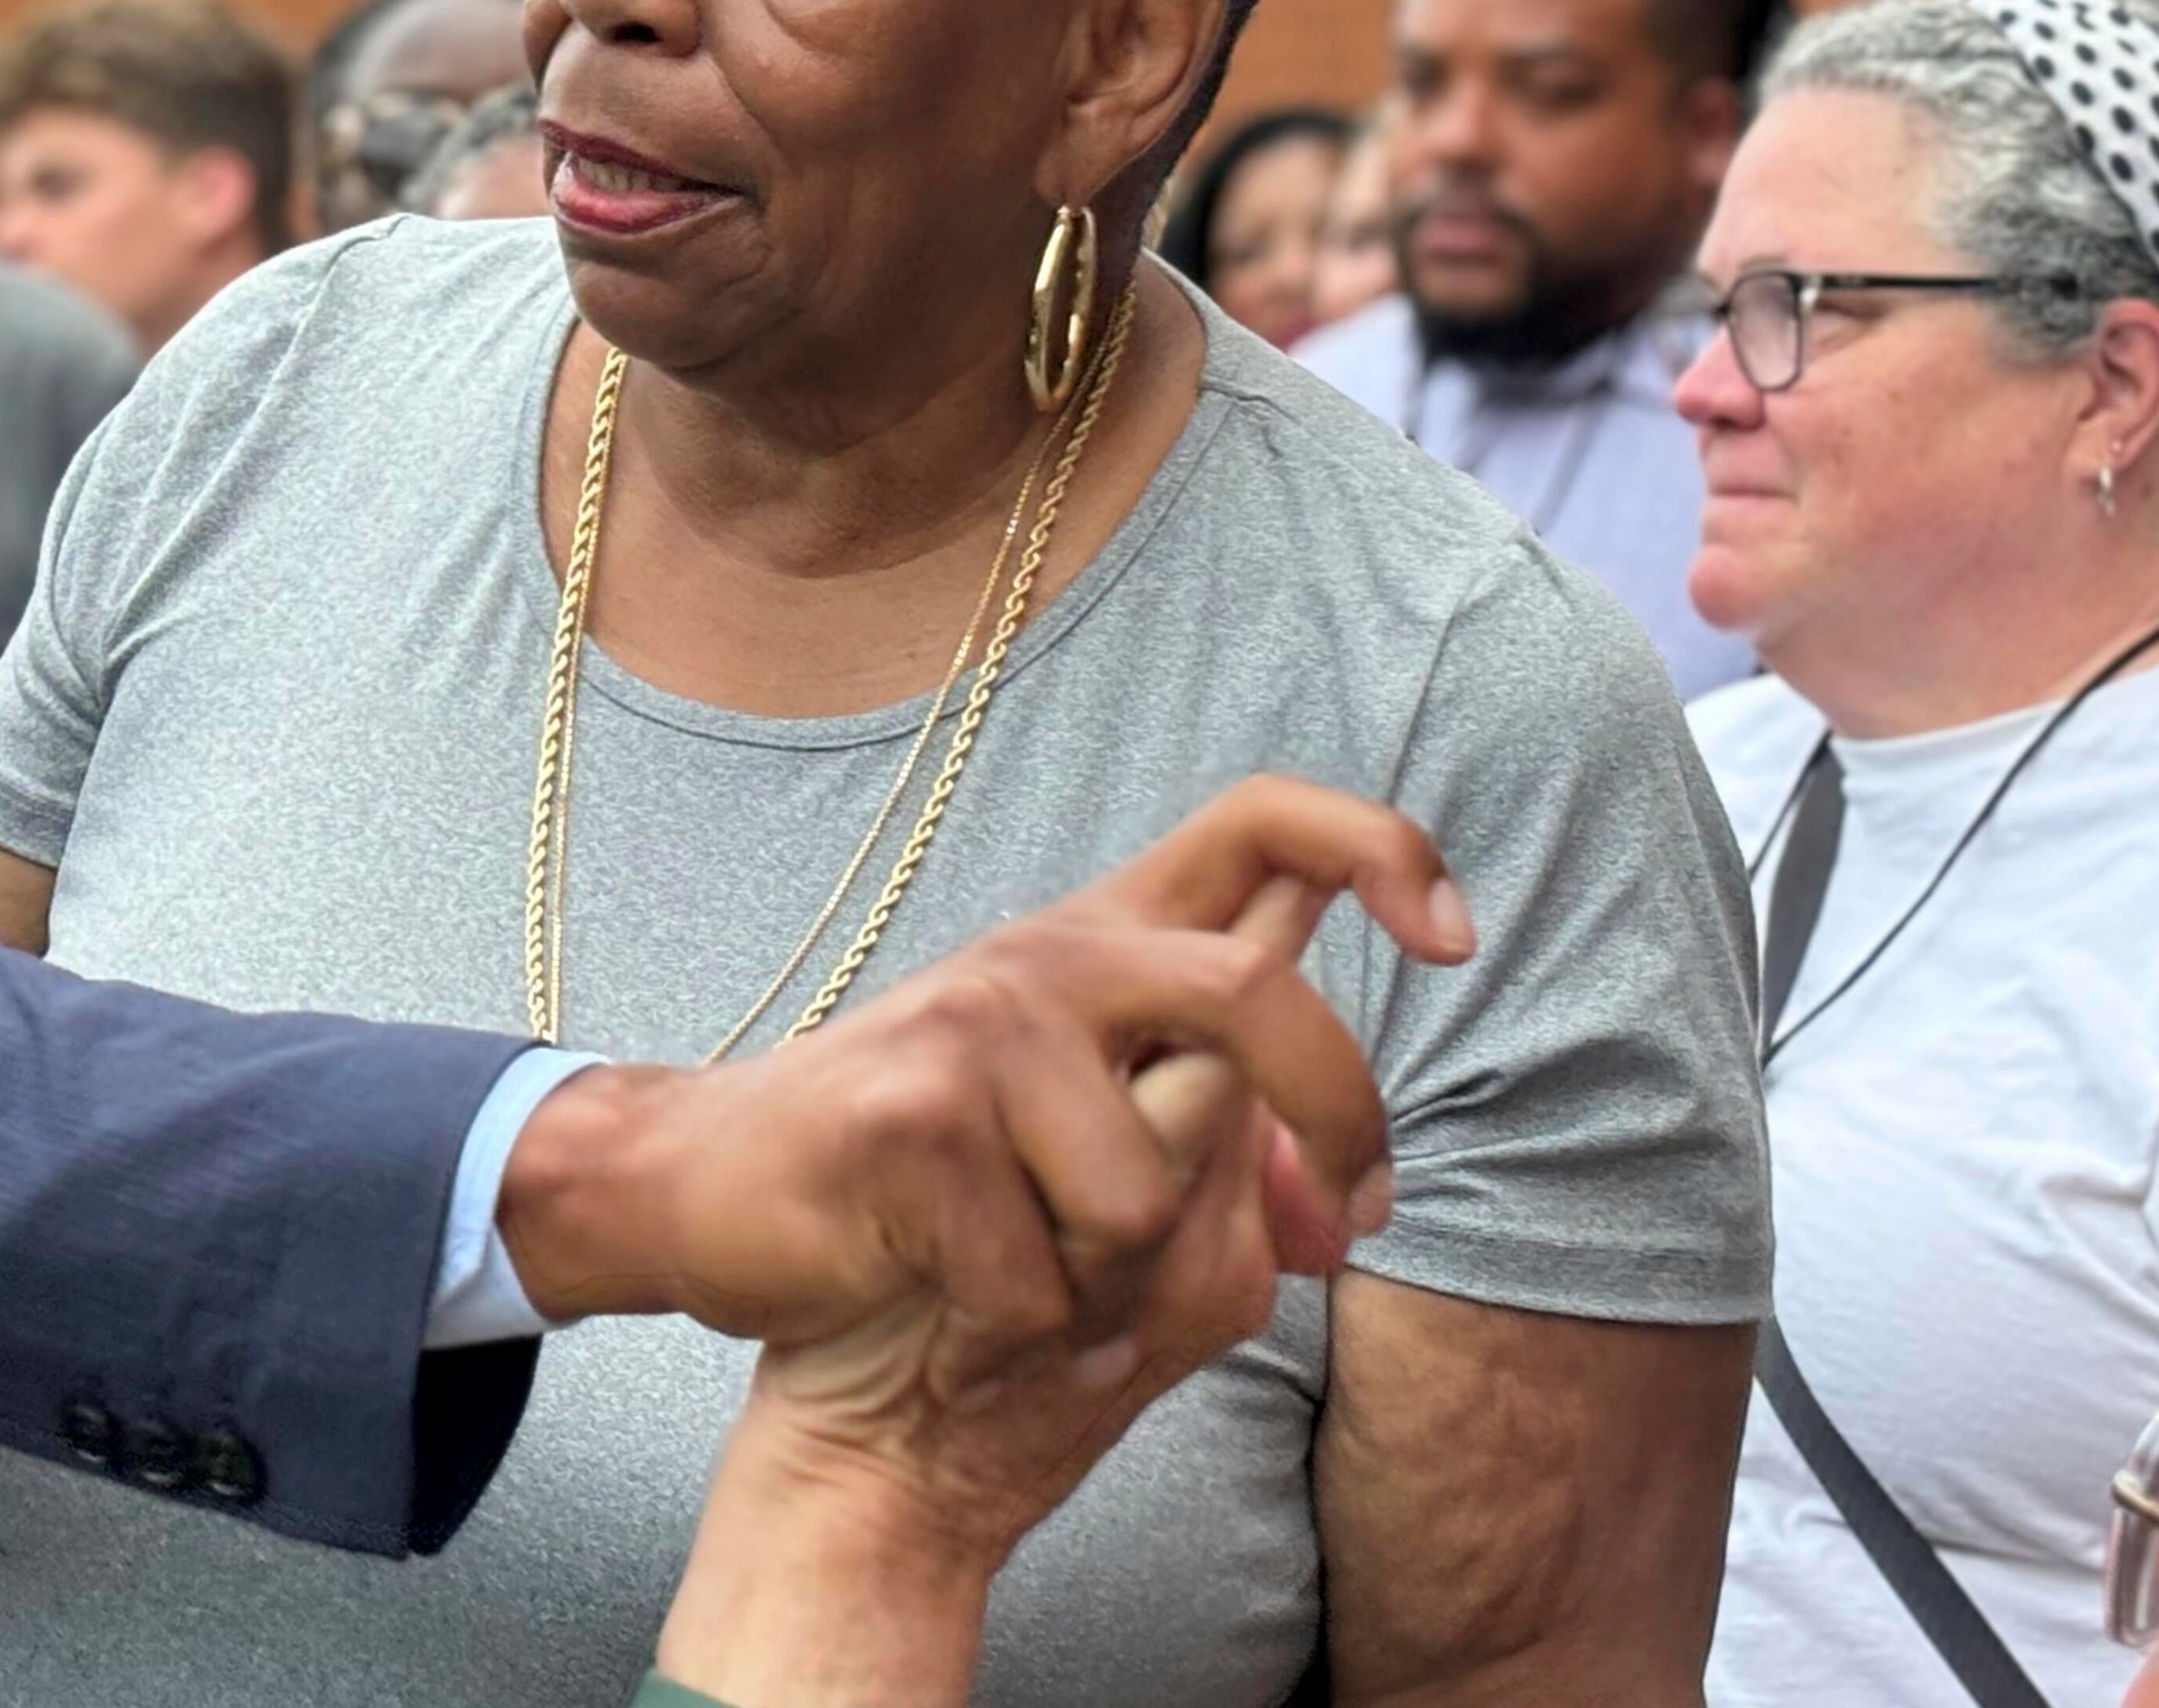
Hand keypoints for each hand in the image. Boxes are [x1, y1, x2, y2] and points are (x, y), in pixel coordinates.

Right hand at [646, 885, 1326, 1707]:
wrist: (706, 1201)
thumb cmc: (916, 1185)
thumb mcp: (1080, 1138)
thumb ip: (1220, 1142)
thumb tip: (1348, 1211)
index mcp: (1100, 945)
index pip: (1263, 825)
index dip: (1384, 849)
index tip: (1452, 936)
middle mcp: (1046, 958)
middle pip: (1259, 993)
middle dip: (1335, 1120)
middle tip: (1349, 1221)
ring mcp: (973, 1029)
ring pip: (1145, 1195)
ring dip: (1107, 1287)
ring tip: (1022, 1279)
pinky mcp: (909, 1122)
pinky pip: (1042, 1280)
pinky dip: (1014, 1333)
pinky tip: (946, 1303)